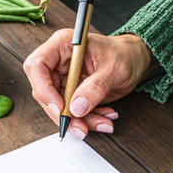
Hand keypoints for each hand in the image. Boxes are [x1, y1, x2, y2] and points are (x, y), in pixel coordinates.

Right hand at [23, 30, 157, 138]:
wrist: (136, 60)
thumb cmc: (125, 53)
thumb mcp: (114, 69)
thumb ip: (95, 87)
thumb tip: (76, 107)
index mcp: (63, 45)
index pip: (37, 65)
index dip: (43, 88)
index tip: (59, 107)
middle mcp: (59, 62)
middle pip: (44, 91)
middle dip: (63, 114)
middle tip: (81, 127)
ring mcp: (64, 79)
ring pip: (58, 107)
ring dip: (79, 120)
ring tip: (102, 123)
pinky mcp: (72, 93)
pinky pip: (72, 112)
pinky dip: (87, 120)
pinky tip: (104, 117)